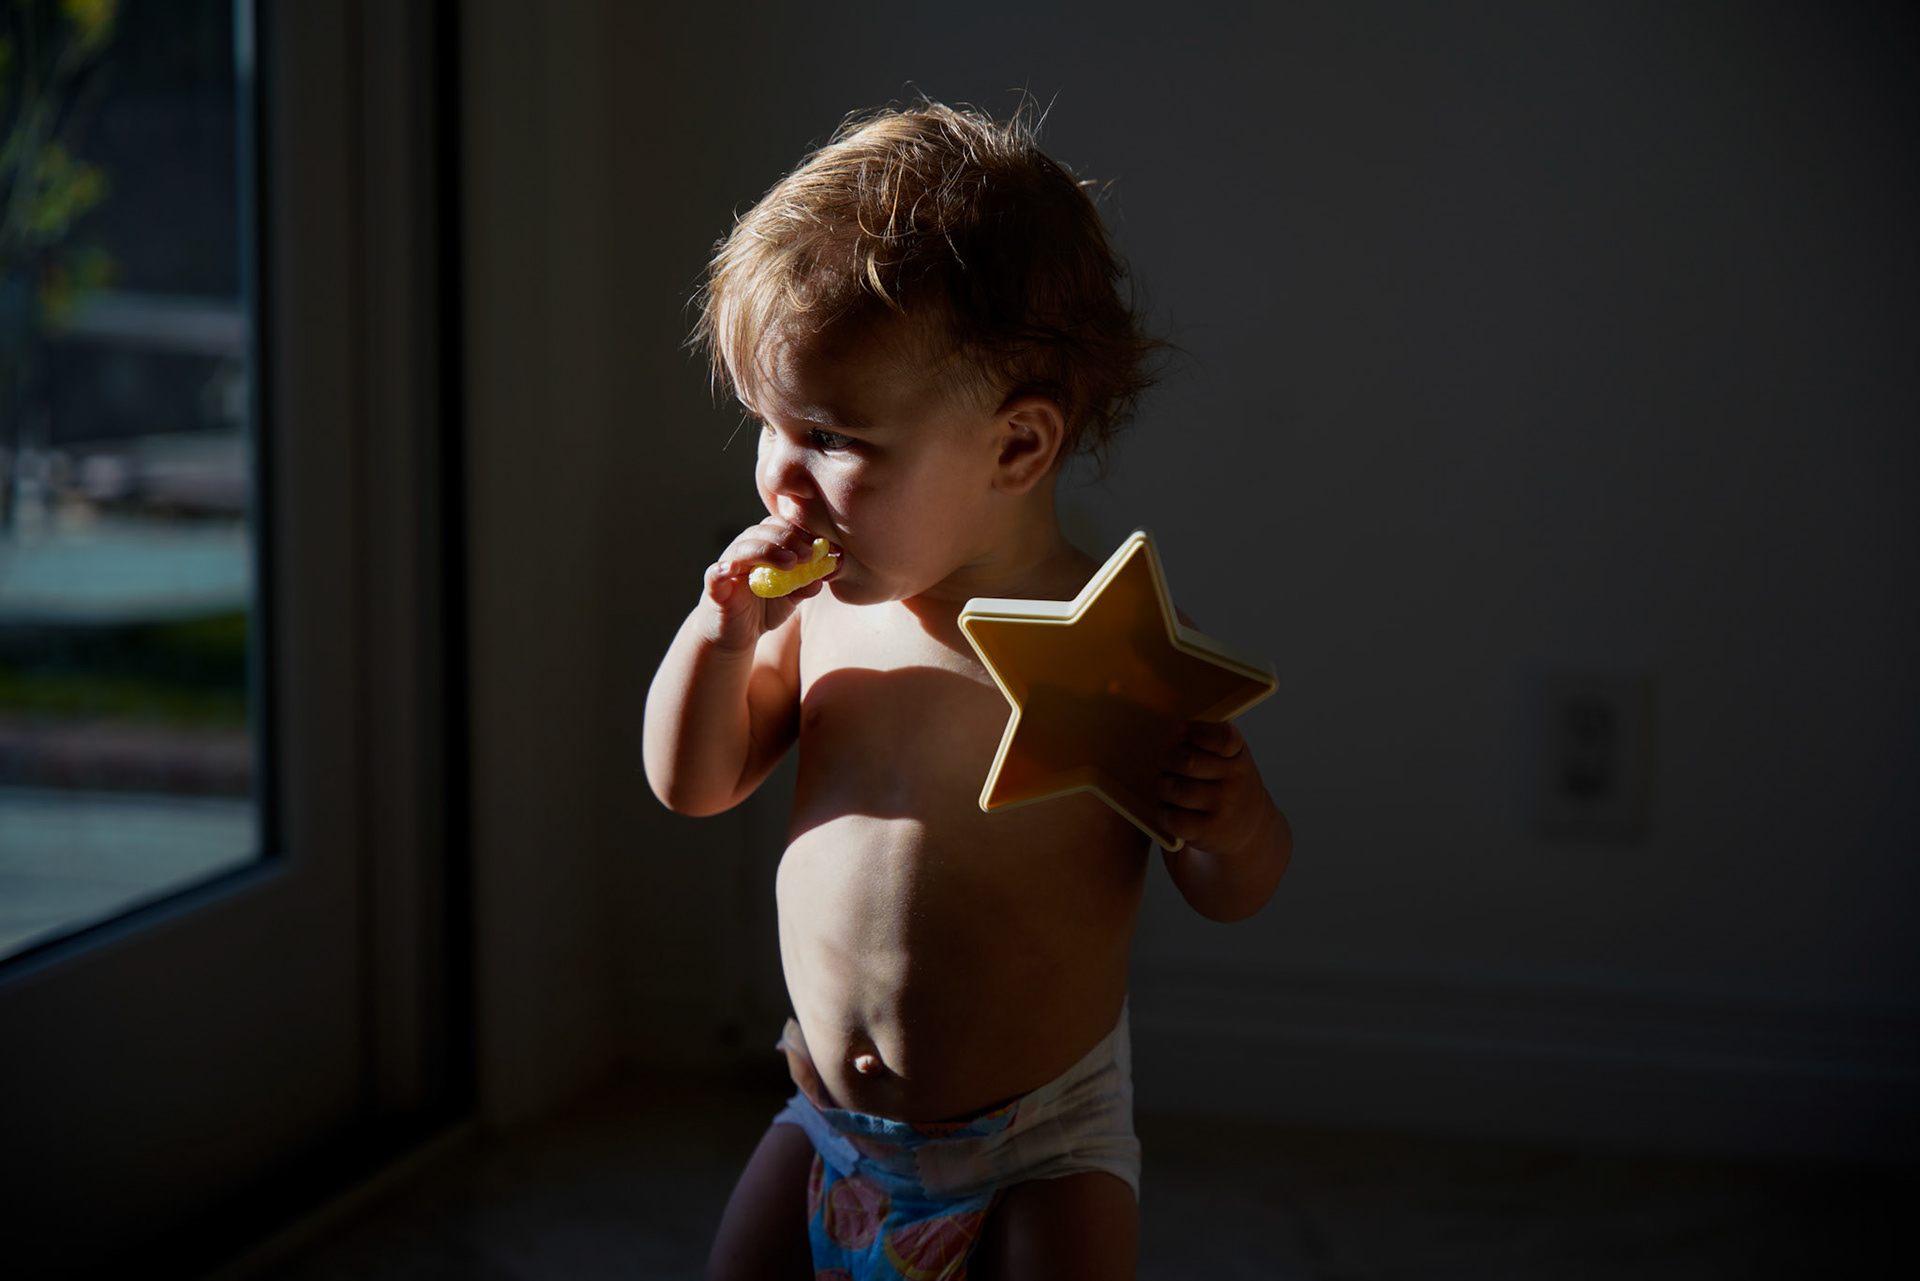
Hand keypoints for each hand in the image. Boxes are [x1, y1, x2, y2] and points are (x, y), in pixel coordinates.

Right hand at [702, 518, 833, 649]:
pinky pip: (716, 573)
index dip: (801, 532)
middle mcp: (745, 549)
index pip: (780, 526)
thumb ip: (806, 584)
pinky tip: (733, 569)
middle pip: (764, 531)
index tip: (821, 546)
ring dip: (767, 551)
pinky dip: (723, 569)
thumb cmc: (763, 610)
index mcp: (764, 546)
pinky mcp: (715, 586)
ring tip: (790, 563)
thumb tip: (826, 571)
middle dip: (788, 538)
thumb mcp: (791, 598)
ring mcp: (728, 566)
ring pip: (744, 547)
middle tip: (808, 554)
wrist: (737, 636)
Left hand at [1154, 720, 1277, 859]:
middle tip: (1162, 763)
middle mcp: (1237, 778)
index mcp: (1238, 754)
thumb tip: (1174, 736)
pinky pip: (1172, 817)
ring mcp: (1225, 805)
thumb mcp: (1227, 757)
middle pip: (1186, 761)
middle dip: (1164, 759)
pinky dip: (1162, 813)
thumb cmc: (1225, 783)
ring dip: (1161, 787)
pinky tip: (1168, 810)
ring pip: (1174, 788)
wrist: (1248, 826)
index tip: (1180, 732)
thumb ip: (1205, 741)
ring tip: (1166, 788)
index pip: (1222, 737)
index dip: (1194, 732)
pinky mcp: (1211, 831)